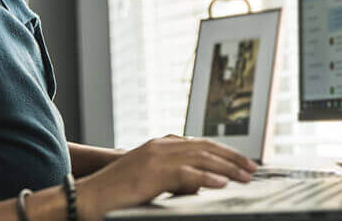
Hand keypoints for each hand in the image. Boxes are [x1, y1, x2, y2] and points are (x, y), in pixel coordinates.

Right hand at [77, 135, 257, 217]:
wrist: (88, 196)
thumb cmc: (118, 193)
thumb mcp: (152, 180)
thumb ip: (175, 178)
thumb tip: (199, 185)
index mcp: (162, 145)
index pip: (202, 144)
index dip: (225, 153)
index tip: (244, 162)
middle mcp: (162, 145)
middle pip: (206, 148)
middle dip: (233, 158)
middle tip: (253, 169)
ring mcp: (157, 156)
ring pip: (201, 158)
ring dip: (227, 167)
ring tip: (245, 177)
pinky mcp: (152, 172)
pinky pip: (186, 174)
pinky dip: (206, 178)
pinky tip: (221, 184)